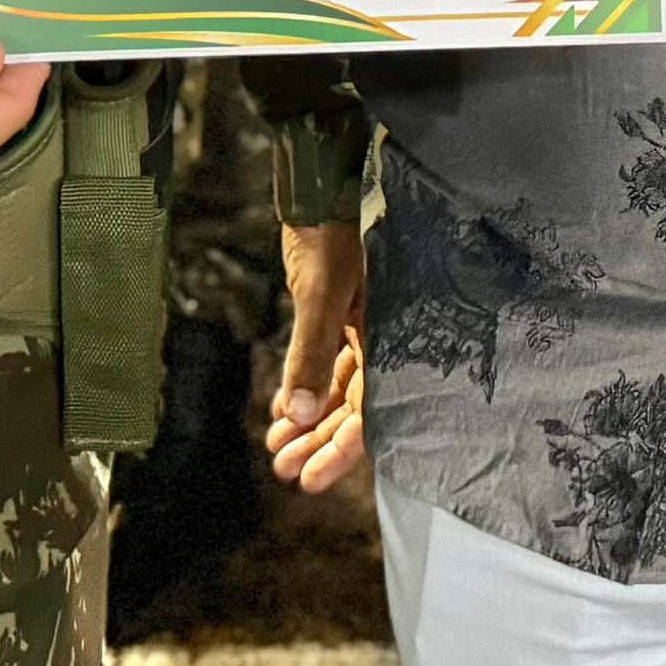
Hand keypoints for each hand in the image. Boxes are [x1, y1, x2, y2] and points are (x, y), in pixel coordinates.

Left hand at [267, 218, 366, 491]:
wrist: (321, 183)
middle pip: (352, 408)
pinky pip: (323, 364)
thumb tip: (298, 413)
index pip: (370, 408)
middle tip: (286, 471)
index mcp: (388, 335)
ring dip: (306, 421)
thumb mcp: (321, 291)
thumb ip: (311, 352)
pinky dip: (302, 390)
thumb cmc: (332, 229)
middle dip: (318, 443)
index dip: (342, 449)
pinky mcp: (336, 314)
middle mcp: (379, 337)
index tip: (312, 481)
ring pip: (334, 390)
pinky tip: (281, 412)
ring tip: (277, 449)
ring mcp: (357, 326)